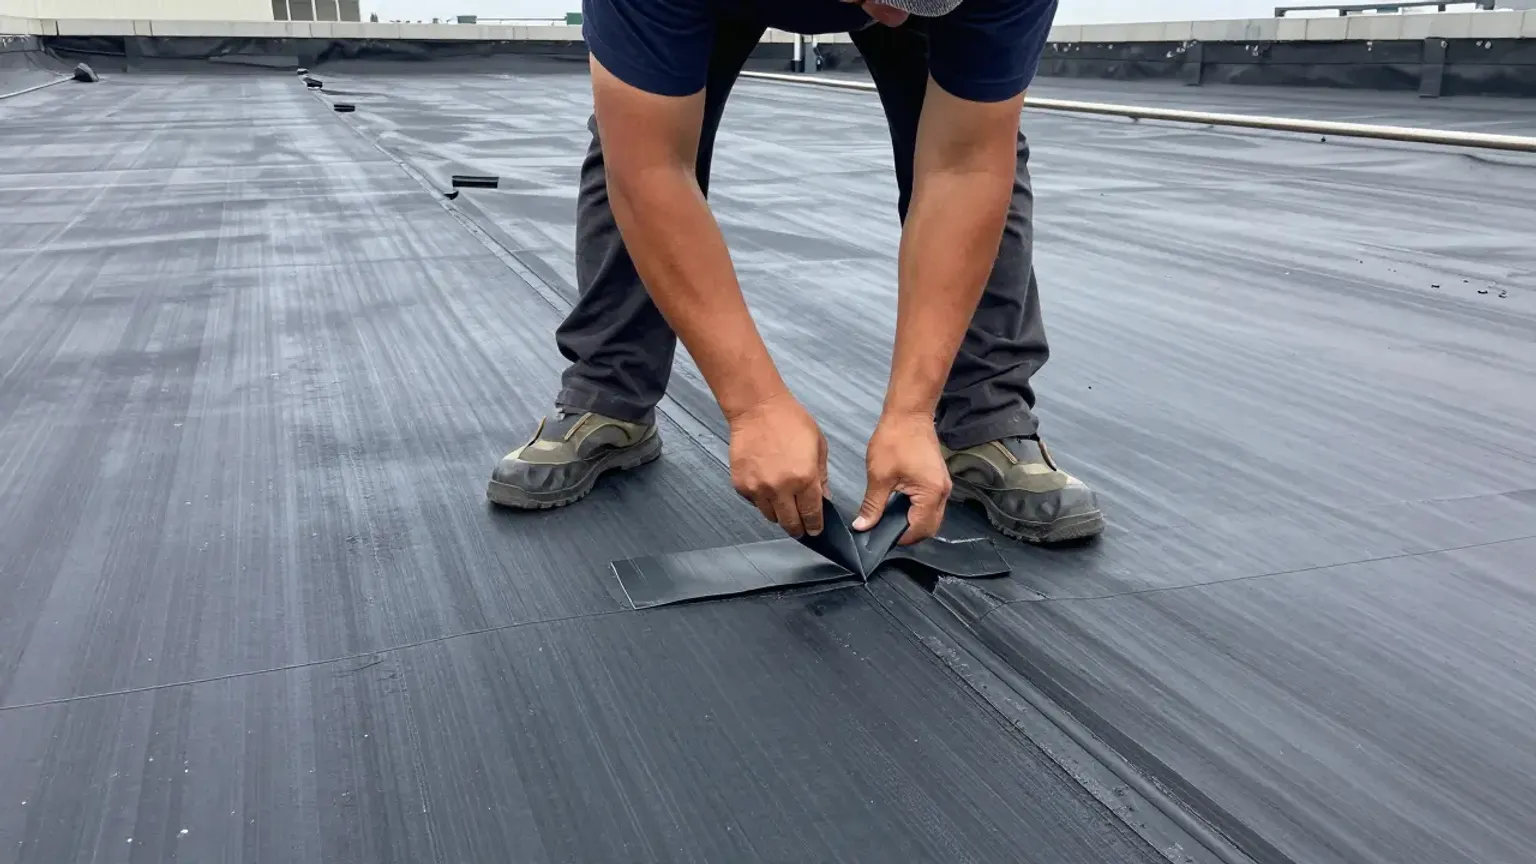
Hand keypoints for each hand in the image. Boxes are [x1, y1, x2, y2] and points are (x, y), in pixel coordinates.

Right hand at [726, 392, 829, 537]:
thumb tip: (824, 499)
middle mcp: (780, 488)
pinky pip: (755, 503)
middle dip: (798, 528)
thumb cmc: (790, 421)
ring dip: (779, 514)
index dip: (814, 526)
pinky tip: (767, 486)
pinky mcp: (742, 485)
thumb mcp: (818, 446)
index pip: (811, 514)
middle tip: (800, 527)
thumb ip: (821, 477)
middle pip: (790, 523)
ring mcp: (758, 488)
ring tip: (783, 503)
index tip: (815, 530)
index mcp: (804, 479)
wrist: (757, 408)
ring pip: (771, 516)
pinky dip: (762, 501)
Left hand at [852, 411, 950, 544]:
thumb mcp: (879, 476)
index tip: (880, 537)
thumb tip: (863, 526)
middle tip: (884, 531)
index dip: (899, 538)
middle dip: (908, 533)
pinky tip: (898, 506)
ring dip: (913, 522)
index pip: (919, 529)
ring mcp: (942, 486)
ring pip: (931, 517)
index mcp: (931, 494)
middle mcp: (942, 493)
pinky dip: (916, 511)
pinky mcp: (938, 480)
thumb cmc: (895, 439)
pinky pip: (930, 505)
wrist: (909, 413)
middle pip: (929, 527)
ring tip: (889, 520)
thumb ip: (872, 506)